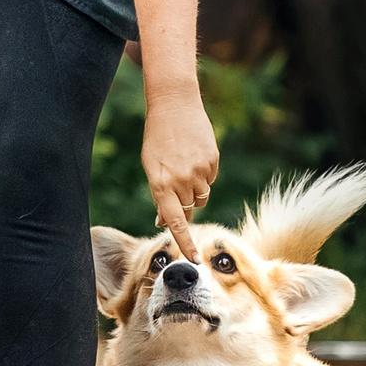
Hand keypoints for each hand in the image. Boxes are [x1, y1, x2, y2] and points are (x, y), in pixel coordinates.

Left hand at [141, 93, 219, 262]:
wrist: (174, 105)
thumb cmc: (158, 139)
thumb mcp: (152, 168)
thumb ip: (160, 196)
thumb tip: (165, 221)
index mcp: (160, 184)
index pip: (176, 222)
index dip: (185, 242)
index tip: (194, 260)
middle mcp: (181, 181)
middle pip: (190, 208)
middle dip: (185, 203)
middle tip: (177, 182)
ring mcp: (199, 171)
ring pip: (202, 195)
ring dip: (195, 188)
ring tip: (184, 164)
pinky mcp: (213, 161)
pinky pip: (210, 178)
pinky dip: (204, 172)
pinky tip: (194, 154)